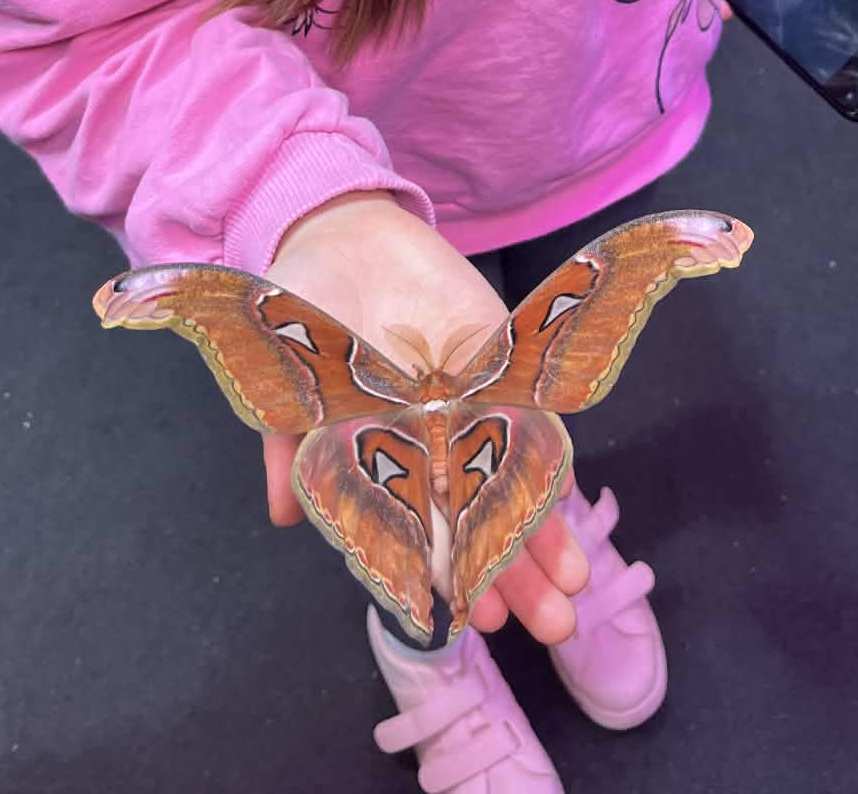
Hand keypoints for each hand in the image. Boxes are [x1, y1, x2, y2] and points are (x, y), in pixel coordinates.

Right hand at [262, 193, 588, 643]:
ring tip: (572, 585)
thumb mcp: (286, 379)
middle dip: (513, 573)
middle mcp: (432, 442)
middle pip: (479, 521)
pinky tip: (570, 499)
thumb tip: (284, 517)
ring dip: (544, 533)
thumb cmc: (304, 312)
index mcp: (382, 457)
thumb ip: (286, 443)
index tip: (473, 619)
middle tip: (550, 625)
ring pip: (513, 480)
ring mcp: (470, 404)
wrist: (341, 232)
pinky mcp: (498, 359)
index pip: (423, 533)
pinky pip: (531, 413)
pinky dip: (550, 454)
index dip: (449, 575)